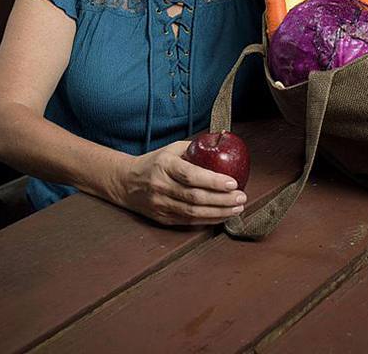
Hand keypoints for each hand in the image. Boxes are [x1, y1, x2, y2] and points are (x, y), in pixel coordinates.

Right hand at [117, 141, 246, 225]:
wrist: (126, 182)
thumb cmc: (155, 162)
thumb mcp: (172, 149)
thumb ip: (195, 149)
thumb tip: (223, 145)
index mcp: (164, 165)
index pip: (191, 175)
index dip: (214, 181)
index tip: (233, 182)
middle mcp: (161, 185)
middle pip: (195, 197)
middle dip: (222, 199)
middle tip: (241, 197)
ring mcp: (160, 204)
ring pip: (194, 212)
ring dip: (219, 212)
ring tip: (237, 208)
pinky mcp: (162, 218)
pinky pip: (189, 221)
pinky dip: (208, 219)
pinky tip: (222, 215)